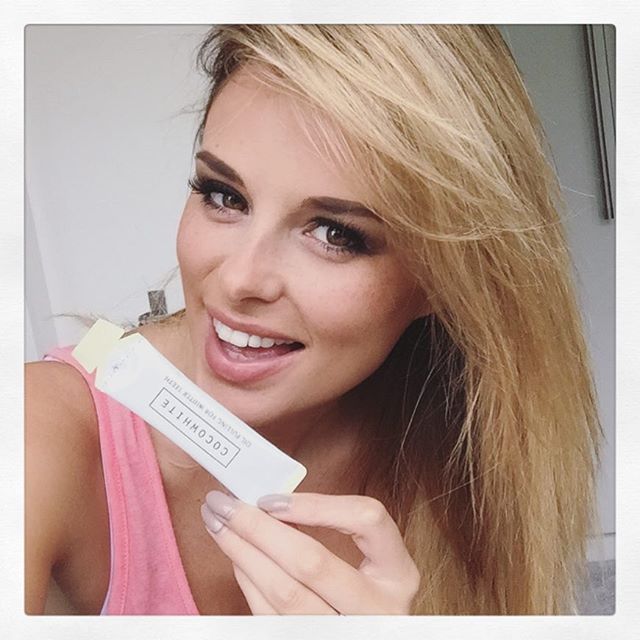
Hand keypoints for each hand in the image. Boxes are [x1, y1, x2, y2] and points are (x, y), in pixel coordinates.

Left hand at [200, 491, 420, 614]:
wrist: (364, 637)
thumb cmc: (363, 591)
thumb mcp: (369, 558)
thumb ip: (335, 526)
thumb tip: (271, 500)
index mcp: (399, 575)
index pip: (367, 520)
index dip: (316, 505)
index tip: (272, 498)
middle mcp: (379, 610)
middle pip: (312, 562)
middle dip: (258, 528)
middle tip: (224, 503)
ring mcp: (344, 634)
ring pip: (284, 593)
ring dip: (242, 553)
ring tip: (218, 524)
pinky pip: (270, 616)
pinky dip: (248, 582)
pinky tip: (236, 558)